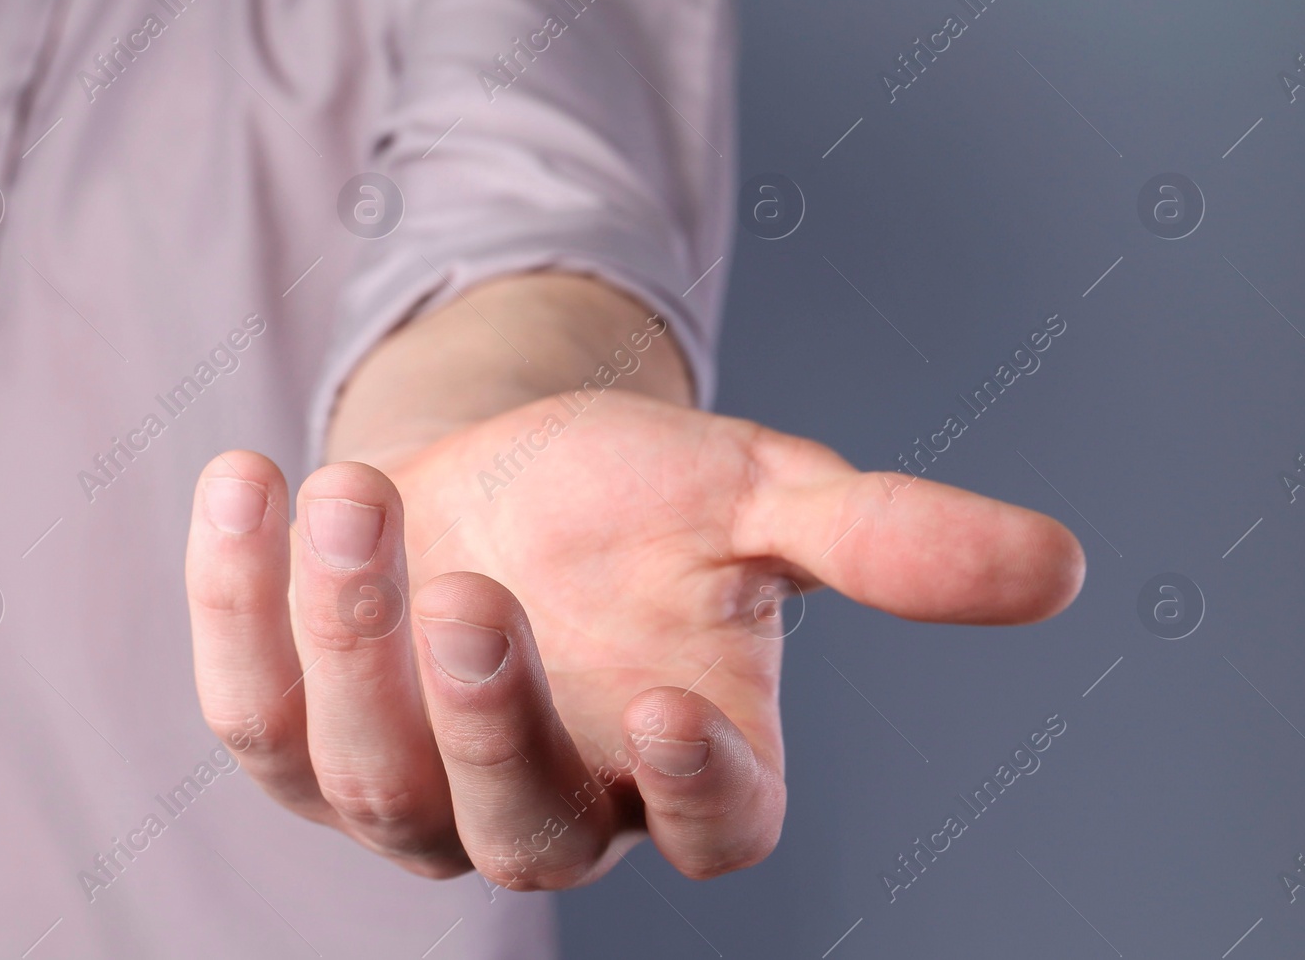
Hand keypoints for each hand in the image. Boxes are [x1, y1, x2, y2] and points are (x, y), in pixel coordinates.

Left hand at [184, 389, 1083, 888]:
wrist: (509, 470)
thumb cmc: (643, 499)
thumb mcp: (761, 497)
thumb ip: (888, 541)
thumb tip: (1064, 566)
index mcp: (680, 765)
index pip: (707, 834)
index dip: (693, 791)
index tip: (672, 706)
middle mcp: (542, 804)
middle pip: (511, 826)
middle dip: (480, 716)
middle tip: (471, 588)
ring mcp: (407, 785)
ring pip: (366, 774)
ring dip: (352, 636)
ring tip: (359, 494)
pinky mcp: (298, 731)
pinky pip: (253, 703)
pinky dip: (239, 601)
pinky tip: (247, 479)